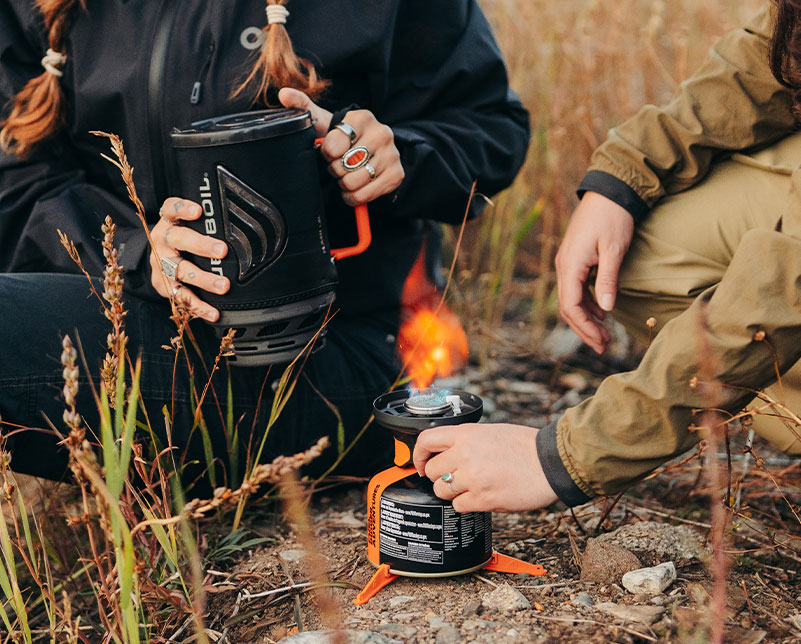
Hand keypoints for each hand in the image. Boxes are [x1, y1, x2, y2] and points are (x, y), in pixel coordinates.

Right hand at [149, 197, 229, 321]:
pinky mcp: (161, 284)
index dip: (183, 209)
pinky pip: (180, 297)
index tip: (198, 211)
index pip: (172, 208)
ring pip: (180, 271)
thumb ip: (208, 222)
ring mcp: (160, 263)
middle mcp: (162, 240)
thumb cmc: (184, 237)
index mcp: (169, 221)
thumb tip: (244, 222)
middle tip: (222, 251)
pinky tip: (213, 312)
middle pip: (178, 239)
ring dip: (203, 279)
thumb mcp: (189, 225)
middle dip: (201, 245)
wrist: (158, 257)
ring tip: (223, 286)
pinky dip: (198, 307)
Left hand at [279, 88, 404, 205]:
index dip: (326, 154)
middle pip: (342, 166)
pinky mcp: (397, 175)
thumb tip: (283, 94)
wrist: (376, 150)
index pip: (333, 146)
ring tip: (347, 176)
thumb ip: (305, 108)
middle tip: (340, 165)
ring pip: (353, 182)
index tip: (330, 151)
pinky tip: (355, 188)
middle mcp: (382, 133)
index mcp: (363, 118)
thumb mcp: (327, 122)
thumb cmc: (347, 137)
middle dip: (335, 170)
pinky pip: (365, 195)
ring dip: (344, 185)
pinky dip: (354, 197)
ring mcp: (392, 155)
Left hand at [412, 424, 557, 512]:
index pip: (426, 441)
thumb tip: (448, 452)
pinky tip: (481, 496)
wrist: (551, 463)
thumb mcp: (491, 431)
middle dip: (438, 476)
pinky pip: (458, 506)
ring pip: (441, 490)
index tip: (420, 464)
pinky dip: (467, 504)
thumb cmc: (526, 446)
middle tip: (453, 477)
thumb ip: (466, 440)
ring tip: (470, 487)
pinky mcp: (483, 499)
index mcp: (466, 434)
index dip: (418, 455)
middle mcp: (465, 454)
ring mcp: (473, 478)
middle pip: (430, 471)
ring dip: (451, 492)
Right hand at [555, 191, 633, 353]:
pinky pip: (576, 289)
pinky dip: (587, 305)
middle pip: (568, 308)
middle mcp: (564, 267)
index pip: (570, 306)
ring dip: (586, 319)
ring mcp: (568, 264)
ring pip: (571, 300)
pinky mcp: (575, 261)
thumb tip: (606, 308)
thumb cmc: (613, 218)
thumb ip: (608, 279)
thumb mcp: (614, 249)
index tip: (601, 342)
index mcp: (570, 266)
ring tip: (605, 335)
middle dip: (584, 330)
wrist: (609, 192)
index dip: (584, 327)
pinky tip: (602, 313)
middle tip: (603, 347)